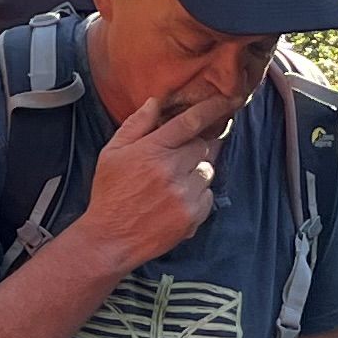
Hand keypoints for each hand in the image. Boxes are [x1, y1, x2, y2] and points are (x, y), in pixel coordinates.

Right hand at [72, 89, 224, 269]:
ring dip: (196, 172)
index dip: (212, 108)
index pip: (190, 122)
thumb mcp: (112, 153)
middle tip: (177, 158)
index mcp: (152, 150)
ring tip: (172, 184)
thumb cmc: (110, 193)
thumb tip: (156, 101)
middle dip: (194, 148)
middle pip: (203, 146)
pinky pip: (208, 196)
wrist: (110, 238)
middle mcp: (172, 170)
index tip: (228, 99)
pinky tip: (176, 201)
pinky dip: (198, 196)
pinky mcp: (192, 216)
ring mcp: (185, 194)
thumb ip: (136, 125)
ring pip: (207, 171)